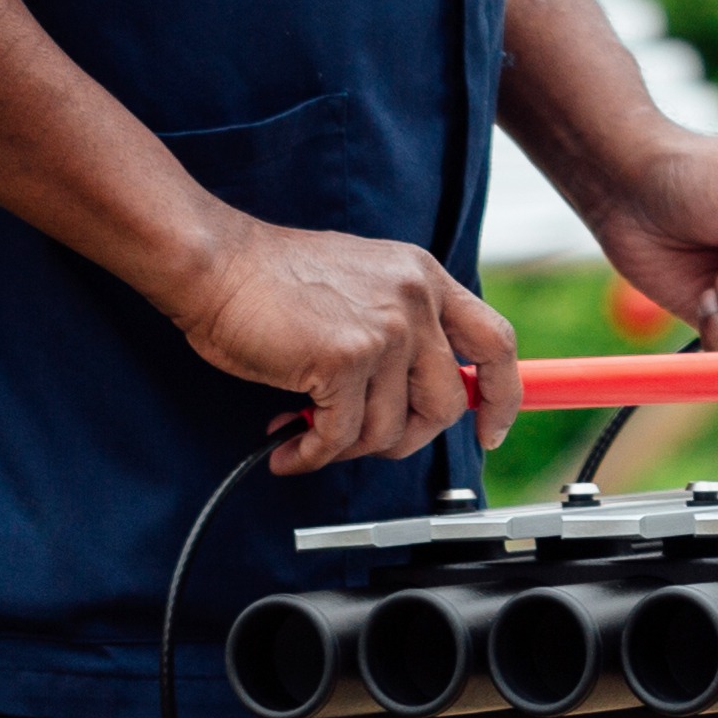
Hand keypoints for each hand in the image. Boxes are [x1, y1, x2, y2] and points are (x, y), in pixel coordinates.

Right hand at [175, 220, 521, 475]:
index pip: (496, 343)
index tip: (491, 431)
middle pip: (447, 403)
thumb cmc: (273, 279)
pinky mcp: (344, 359)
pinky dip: (311, 453)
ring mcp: (384, 330)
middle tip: (363, 442)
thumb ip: (399, 326)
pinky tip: (288, 447)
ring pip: (389, 428)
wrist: (215, 264)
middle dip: (406, 437)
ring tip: (307, 437)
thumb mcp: (363, 283)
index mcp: (425, 278)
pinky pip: (340, 436)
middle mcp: (416, 301)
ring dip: (346, 447)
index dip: (502, 396)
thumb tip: (412, 395)